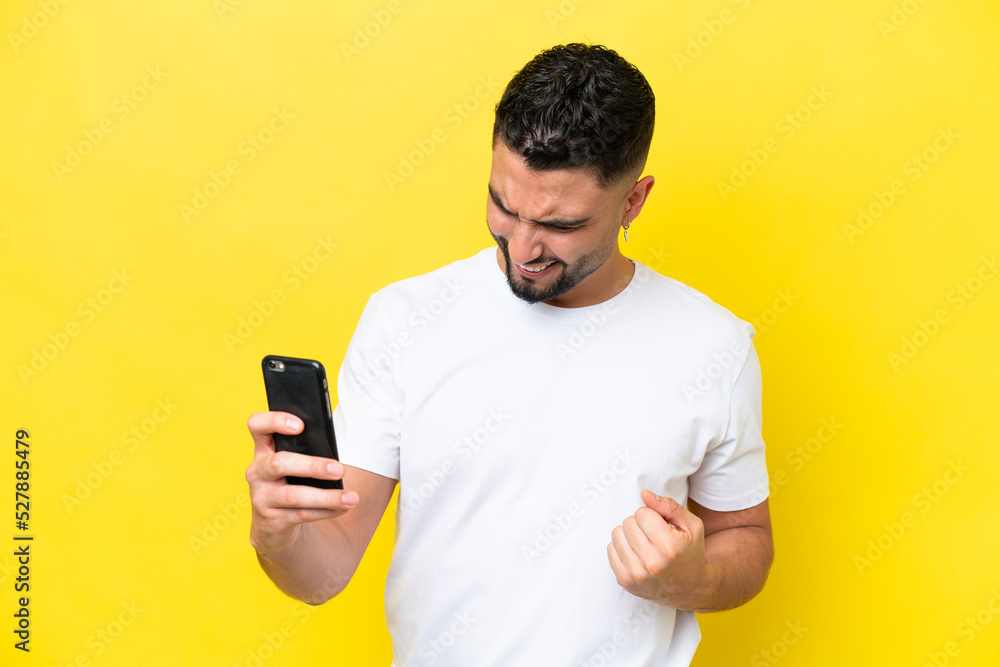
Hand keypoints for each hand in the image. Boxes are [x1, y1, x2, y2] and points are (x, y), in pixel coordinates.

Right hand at [245, 411, 357, 554]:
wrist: (275, 524)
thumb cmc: (292, 482)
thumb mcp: (295, 465)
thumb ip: (307, 452)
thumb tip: (334, 453)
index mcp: (264, 449)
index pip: (257, 425)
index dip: (274, 421)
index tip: (300, 425)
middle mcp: (257, 471)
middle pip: (279, 463)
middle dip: (312, 466)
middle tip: (339, 470)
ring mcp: (261, 497)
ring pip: (293, 495)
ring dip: (326, 497)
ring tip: (352, 498)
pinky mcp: (271, 520)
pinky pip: (301, 515)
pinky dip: (326, 512)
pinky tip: (342, 508)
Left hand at [607, 489, 717, 610]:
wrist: (690, 588)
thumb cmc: (690, 552)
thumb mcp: (692, 526)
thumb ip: (669, 506)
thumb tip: (644, 493)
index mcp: (669, 546)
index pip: (641, 513)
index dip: (652, 516)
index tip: (661, 526)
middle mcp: (651, 562)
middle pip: (628, 522)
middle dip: (640, 525)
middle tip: (653, 537)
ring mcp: (636, 574)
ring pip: (617, 534)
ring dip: (629, 535)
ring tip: (644, 544)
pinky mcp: (624, 581)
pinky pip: (610, 549)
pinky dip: (622, 548)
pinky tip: (636, 554)